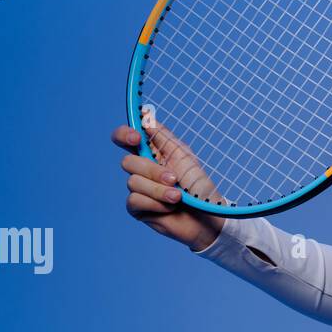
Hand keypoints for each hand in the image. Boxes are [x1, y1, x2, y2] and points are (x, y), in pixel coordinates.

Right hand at [113, 116, 227, 253]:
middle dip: (152, 171)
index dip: (123, 135)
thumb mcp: (183, 155)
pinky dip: (155, 203)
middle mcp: (142, 170)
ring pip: (132, 182)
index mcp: (151, 153)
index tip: (135, 137)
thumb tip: (144, 115)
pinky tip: (169, 207)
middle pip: (127, 162)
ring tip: (178, 196)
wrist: (207, 216)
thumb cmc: (198, 185)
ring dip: (159, 190)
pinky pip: (134, 200)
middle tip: (174, 178)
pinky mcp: (138, 208)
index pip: (125, 139)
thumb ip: (162, 136)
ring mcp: (138, 189)